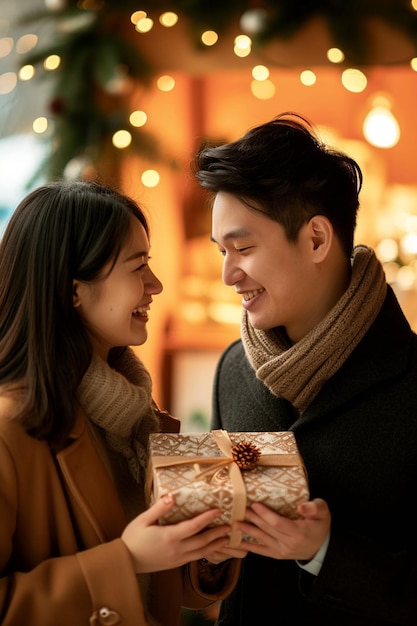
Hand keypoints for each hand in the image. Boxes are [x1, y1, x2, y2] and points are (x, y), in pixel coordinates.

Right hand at [121, 494, 236, 572]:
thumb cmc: (132, 538)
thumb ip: (159, 509)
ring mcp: (177, 559)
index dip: (208, 518)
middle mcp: (177, 549)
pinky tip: (209, 549)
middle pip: (202, 542)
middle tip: (230, 527)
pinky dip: (205, 553)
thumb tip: (172, 496)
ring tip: (226, 540)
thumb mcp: (142, 520)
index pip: (194, 526)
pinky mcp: (175, 564)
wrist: (125, 562)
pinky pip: (194, 559)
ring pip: (201, 553)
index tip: (218, 510)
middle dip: (217, 534)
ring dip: (215, 546)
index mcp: (170, 537)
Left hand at [234, 498, 330, 561]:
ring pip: (262, 539)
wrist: (321, 548)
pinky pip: (262, 551)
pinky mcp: (278, 555)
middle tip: (240, 509)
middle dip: (253, 518)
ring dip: (248, 531)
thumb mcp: (322, 512)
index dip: (265, 514)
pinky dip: (251, 547)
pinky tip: (240, 543)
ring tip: (235, 523)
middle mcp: (288, 543)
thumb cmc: (320, 525)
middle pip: (267, 529)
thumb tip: (301, 506)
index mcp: (298, 532)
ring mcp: (282, 551)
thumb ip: (314, 507)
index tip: (255, 504)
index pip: (277, 523)